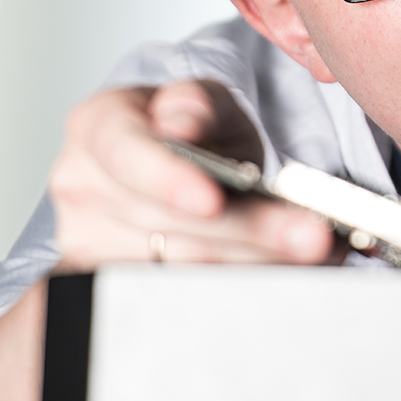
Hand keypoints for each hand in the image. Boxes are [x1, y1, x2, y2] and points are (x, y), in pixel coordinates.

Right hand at [48, 79, 339, 269]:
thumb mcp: (205, 102)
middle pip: (168, 224)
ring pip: (182, 268)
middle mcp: (82, 188)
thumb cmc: (191, 132)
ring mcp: (89, 243)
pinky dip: (240, 288)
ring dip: (256, 266)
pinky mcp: (108, 288)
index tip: (212, 201)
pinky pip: (181, 298)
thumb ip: (197, 104)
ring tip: (318, 256)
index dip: (168, 181)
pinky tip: (289, 279)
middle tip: (312, 237)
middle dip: (248, 233)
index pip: (128, 155)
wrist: (173, 168)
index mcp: (98, 127)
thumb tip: (181, 124)